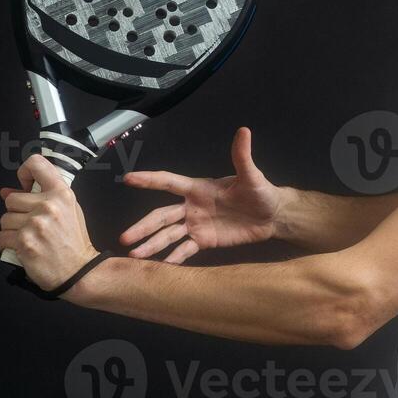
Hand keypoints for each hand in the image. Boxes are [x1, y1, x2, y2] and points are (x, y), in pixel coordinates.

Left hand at [0, 155, 98, 290]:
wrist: (79, 272)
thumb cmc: (73, 242)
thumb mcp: (68, 211)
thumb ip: (41, 197)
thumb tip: (6, 191)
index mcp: (61, 194)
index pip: (36, 163)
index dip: (24, 173)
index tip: (25, 187)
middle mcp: (48, 206)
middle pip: (11, 199)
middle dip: (16, 213)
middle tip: (31, 226)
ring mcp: (35, 224)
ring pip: (4, 219)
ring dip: (12, 231)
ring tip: (29, 238)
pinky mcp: (24, 242)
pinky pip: (1, 237)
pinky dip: (7, 245)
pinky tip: (22, 249)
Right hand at [118, 126, 283, 263]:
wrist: (272, 216)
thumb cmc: (261, 192)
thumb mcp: (252, 176)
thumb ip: (242, 157)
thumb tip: (244, 131)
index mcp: (198, 188)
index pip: (168, 182)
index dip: (149, 180)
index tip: (128, 179)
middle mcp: (191, 207)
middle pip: (161, 216)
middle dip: (143, 227)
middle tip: (125, 238)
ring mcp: (196, 225)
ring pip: (168, 235)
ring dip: (151, 245)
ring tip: (135, 255)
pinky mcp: (205, 241)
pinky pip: (185, 250)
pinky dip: (173, 258)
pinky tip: (160, 266)